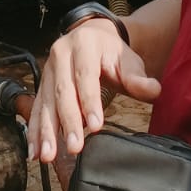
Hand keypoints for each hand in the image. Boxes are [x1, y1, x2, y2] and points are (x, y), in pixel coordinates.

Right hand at [27, 20, 161, 175]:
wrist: (91, 36)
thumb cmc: (111, 53)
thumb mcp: (127, 60)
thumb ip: (138, 77)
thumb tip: (154, 90)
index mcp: (83, 44)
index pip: (85, 75)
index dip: (89, 100)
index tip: (95, 126)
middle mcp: (61, 54)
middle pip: (63, 90)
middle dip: (68, 121)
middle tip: (75, 146)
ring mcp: (49, 70)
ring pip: (46, 102)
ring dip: (46, 130)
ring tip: (47, 155)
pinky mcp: (43, 85)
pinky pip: (37, 108)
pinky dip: (35, 131)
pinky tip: (36, 151)